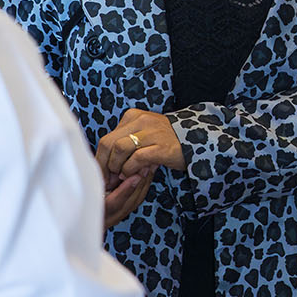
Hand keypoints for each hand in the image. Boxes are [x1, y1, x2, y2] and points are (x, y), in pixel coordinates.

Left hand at [94, 109, 185, 223]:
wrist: (196, 141)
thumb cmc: (166, 141)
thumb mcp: (144, 135)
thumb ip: (126, 143)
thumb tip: (106, 162)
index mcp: (133, 116)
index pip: (107, 138)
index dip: (101, 159)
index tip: (102, 173)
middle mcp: (140, 120)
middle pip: (109, 143)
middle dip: (104, 165)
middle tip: (107, 179)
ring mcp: (151, 132)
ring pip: (119, 149)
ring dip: (116, 167)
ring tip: (121, 177)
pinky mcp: (161, 146)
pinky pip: (136, 158)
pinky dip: (130, 169)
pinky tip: (134, 174)